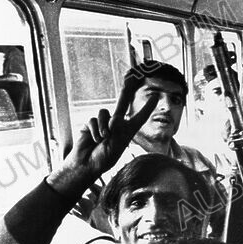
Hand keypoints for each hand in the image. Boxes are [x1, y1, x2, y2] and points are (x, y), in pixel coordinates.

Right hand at [51, 75, 156, 190]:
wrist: (87, 163)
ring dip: (104, 126)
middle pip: (122, 104)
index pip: (139, 116)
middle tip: (130, 80)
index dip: (147, 107)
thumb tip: (114, 118)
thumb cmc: (104, 157)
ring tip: (103, 138)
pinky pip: (93, 119)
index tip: (155, 97)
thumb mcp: (117, 144)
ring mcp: (103, 123)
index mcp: (128, 131)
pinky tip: (94, 139)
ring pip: (105, 112)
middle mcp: (117, 125)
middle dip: (125, 92)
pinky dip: (94, 129)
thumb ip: (118, 130)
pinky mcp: (90, 124)